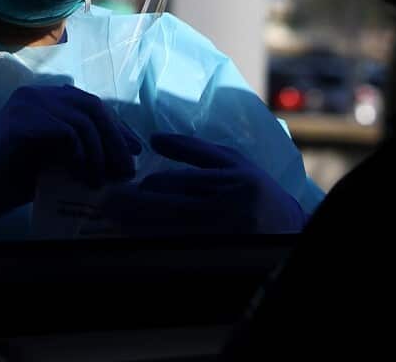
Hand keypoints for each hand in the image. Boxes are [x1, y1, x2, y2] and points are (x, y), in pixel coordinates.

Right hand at [0, 85, 141, 225]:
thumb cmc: (12, 179)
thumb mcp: (55, 160)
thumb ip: (80, 150)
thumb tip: (123, 156)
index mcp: (43, 100)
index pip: (91, 104)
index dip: (116, 126)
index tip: (134, 151)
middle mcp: (35, 94)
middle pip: (92, 106)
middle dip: (115, 138)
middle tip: (126, 168)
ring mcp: (26, 104)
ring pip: (82, 119)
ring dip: (98, 151)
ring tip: (99, 179)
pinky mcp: (20, 121)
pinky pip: (65, 131)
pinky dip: (78, 153)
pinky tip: (79, 173)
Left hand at [101, 133, 305, 235]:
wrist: (289, 229)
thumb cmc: (256, 189)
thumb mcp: (231, 161)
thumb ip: (193, 149)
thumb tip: (154, 139)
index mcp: (231, 183)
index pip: (176, 185)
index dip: (146, 187)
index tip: (126, 186)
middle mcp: (228, 212)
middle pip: (167, 211)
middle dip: (132, 208)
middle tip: (107, 204)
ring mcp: (223, 238)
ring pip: (169, 235)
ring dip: (138, 228)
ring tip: (116, 221)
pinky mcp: (217, 256)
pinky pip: (177, 251)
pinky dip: (155, 245)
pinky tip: (138, 238)